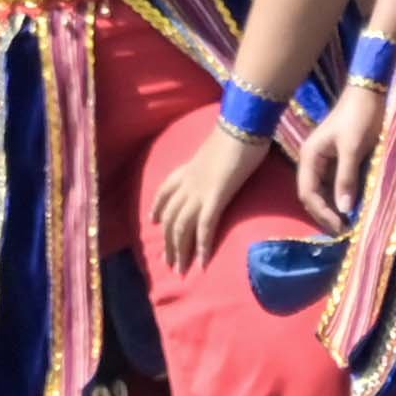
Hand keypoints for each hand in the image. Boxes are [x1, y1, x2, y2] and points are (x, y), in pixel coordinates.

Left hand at [150, 118, 269, 275]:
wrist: (242, 125)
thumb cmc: (238, 132)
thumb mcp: (219, 147)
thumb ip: (215, 158)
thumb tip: (224, 160)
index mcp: (188, 169)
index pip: (165, 191)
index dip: (157, 207)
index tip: (153, 221)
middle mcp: (188, 182)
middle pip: (171, 217)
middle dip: (168, 243)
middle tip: (168, 263)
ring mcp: (200, 191)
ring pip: (182, 227)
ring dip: (180, 251)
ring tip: (180, 270)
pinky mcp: (216, 197)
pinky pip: (204, 227)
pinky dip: (201, 247)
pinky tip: (201, 263)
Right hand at [294, 74, 386, 224]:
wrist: (369, 92)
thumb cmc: (359, 117)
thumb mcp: (353, 148)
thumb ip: (346, 178)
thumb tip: (343, 210)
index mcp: (310, 157)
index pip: (308, 194)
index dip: (321, 213)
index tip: (340, 227)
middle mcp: (312, 160)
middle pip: (312, 195)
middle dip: (325, 214)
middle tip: (344, 231)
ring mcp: (325, 160)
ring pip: (324, 191)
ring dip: (334, 208)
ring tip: (349, 223)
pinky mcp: (338, 159)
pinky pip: (335, 184)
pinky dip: (342, 197)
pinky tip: (352, 206)